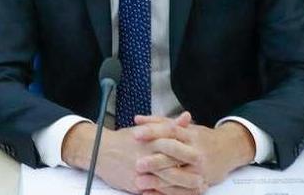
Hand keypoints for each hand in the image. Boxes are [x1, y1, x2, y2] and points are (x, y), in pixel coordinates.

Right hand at [63, 116, 190, 193]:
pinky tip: (180, 194)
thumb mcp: (146, 129)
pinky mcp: (136, 184)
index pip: (174, 145)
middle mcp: (147, 155)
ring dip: (185, 186)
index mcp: (150, 139)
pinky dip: (170, 193)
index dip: (189, 153)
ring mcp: (142, 171)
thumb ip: (168, 124)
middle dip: (190, 173)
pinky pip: (157, 191)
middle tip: (204, 176)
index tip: (202, 157)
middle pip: (174, 165)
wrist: (99, 152)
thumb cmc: (123, 140)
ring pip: (168, 181)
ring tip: (198, 186)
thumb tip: (187, 117)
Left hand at [134, 114, 254, 193]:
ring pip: (180, 176)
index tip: (135, 134)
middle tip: (137, 164)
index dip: (153, 132)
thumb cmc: (200, 137)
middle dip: (156, 161)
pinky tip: (150, 193)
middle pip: (175, 155)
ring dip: (159, 181)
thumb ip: (159, 122)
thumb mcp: (183, 127)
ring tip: (139, 182)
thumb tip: (137, 119)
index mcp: (190, 135)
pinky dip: (166, 193)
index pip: (171, 130)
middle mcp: (196, 152)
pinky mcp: (202, 183)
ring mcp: (201, 169)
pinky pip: (184, 191)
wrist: (229, 150)